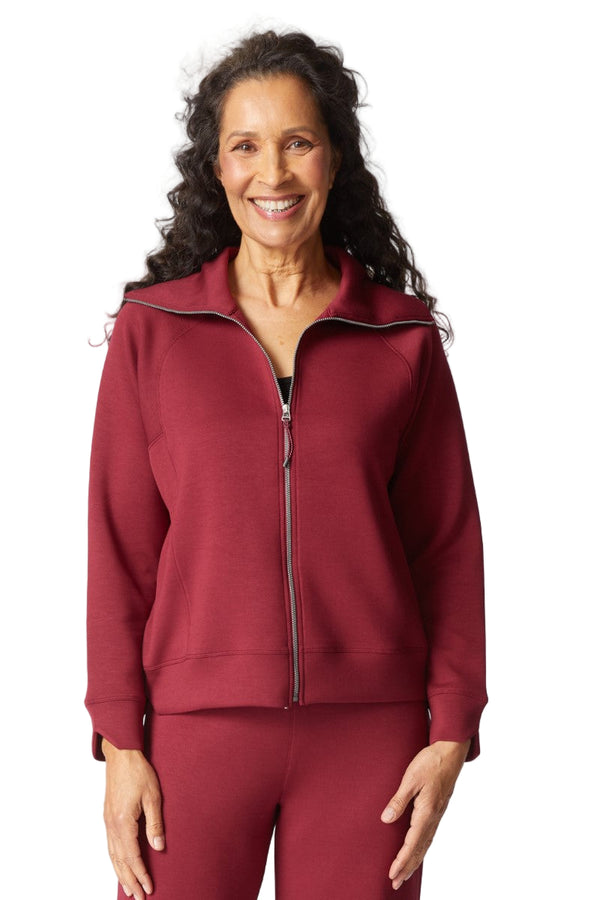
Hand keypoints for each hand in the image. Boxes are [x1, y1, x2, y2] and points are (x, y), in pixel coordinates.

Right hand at [102, 737, 164, 898]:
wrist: (121, 754)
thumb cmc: (138, 771)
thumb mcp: (153, 796)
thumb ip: (155, 824)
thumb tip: (159, 848)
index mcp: (123, 822)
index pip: (132, 856)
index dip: (141, 874)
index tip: (148, 889)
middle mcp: (112, 825)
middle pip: (120, 860)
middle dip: (130, 880)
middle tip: (139, 897)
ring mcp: (108, 821)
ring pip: (112, 855)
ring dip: (120, 873)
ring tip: (128, 888)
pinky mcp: (108, 816)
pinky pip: (110, 844)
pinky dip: (115, 859)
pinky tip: (119, 864)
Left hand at [380, 739, 469, 889]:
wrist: (451, 751)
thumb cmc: (431, 762)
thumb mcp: (411, 778)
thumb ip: (399, 800)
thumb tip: (386, 819)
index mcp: (426, 811)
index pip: (412, 843)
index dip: (402, 860)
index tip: (392, 874)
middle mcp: (433, 817)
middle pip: (419, 849)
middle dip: (407, 867)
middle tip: (396, 883)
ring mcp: (437, 814)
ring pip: (425, 844)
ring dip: (415, 860)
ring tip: (405, 873)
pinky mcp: (438, 809)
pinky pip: (429, 835)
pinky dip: (422, 848)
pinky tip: (418, 851)